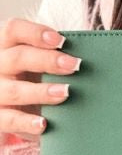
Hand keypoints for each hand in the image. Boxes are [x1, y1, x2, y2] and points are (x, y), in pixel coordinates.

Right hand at [0, 17, 81, 140]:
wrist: (18, 115)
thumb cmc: (34, 81)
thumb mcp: (38, 65)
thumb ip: (53, 56)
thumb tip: (82, 58)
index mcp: (5, 48)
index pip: (13, 30)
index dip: (35, 33)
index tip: (61, 41)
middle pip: (17, 58)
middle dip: (47, 60)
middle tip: (74, 66)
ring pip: (14, 91)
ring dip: (41, 91)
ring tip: (66, 92)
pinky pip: (10, 120)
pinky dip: (26, 122)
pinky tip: (43, 123)